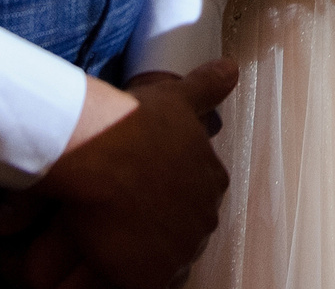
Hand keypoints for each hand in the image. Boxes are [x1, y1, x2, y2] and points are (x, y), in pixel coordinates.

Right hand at [0, 62, 238, 288]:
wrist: (103, 149)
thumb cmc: (138, 121)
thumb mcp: (178, 97)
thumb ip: (206, 88)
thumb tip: (231, 68)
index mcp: (212, 181)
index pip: (198, 198)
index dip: (171, 199)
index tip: (148, 194)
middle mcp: (203, 220)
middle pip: (182, 233)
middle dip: (159, 230)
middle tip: (126, 221)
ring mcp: (178, 252)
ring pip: (164, 262)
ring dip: (143, 257)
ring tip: (114, 246)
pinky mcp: (147, 278)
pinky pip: (139, 287)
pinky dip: (121, 279)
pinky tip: (105, 268)